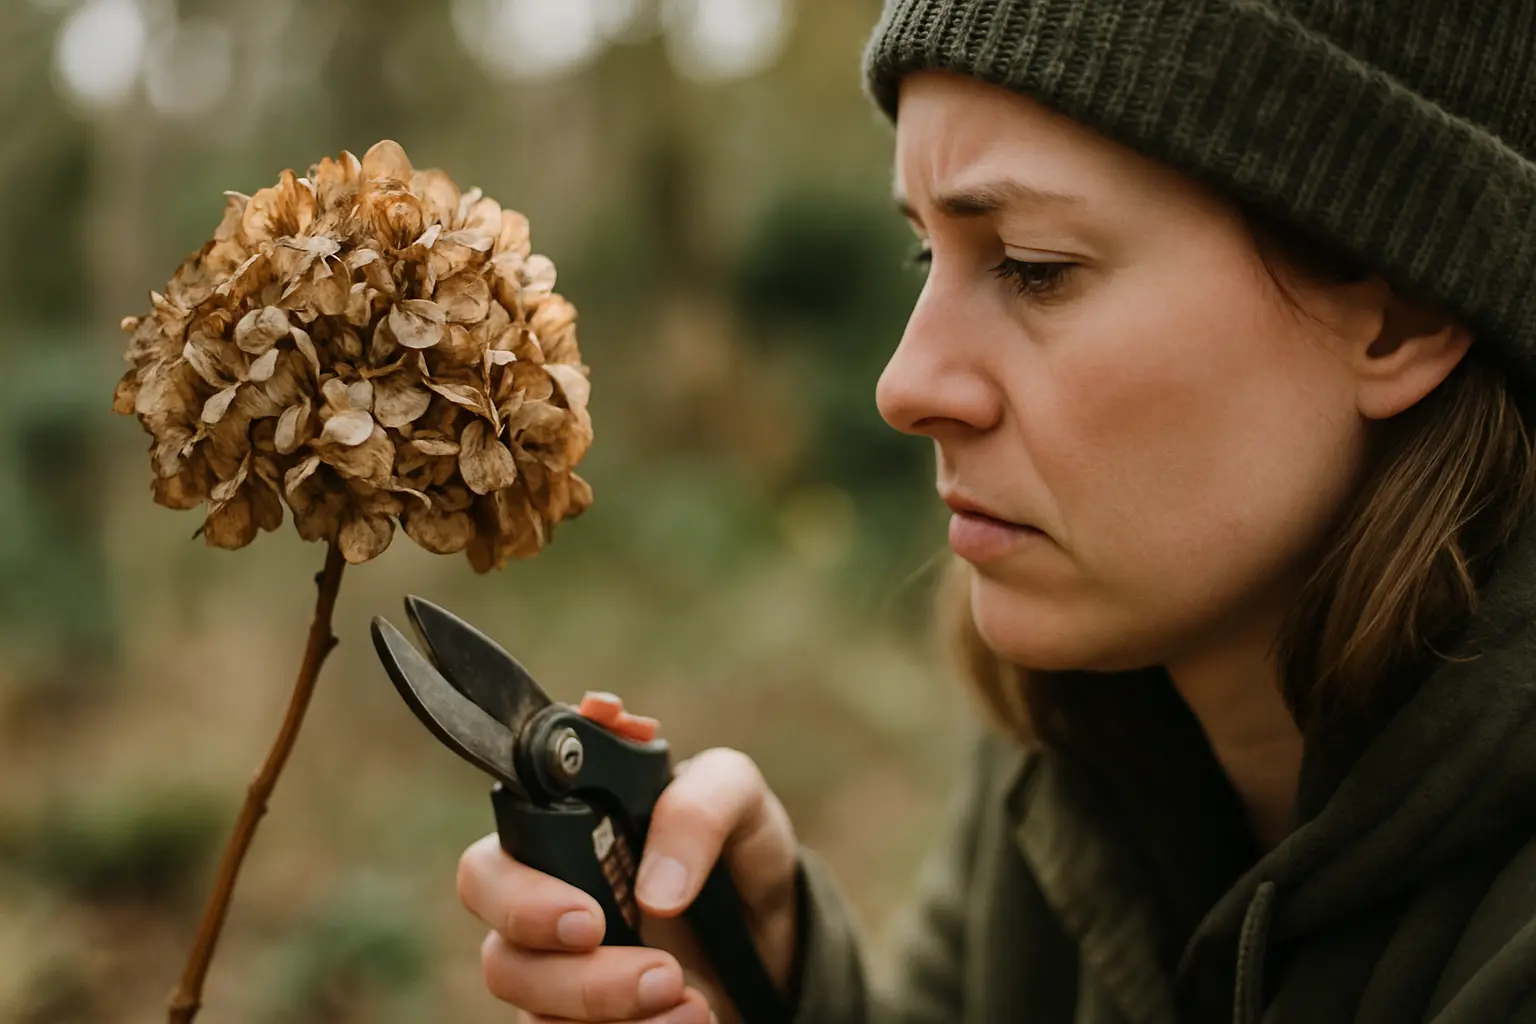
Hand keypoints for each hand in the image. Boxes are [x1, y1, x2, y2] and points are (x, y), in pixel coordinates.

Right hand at [457, 747, 800, 1022]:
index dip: (517, 899)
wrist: (775, 927)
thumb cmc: (734, 845)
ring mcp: (560, 982)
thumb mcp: (734, 796)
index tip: (587, 921)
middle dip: (575, 979)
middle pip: (502, 961)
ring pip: (537, 1020)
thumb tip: (655, 892)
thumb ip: (696, 808)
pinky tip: (689, 1020)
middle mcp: (542, 917)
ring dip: (614, 1016)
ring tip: (693, 1001)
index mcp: (553, 846)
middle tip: (660, 974)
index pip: (486, 870)